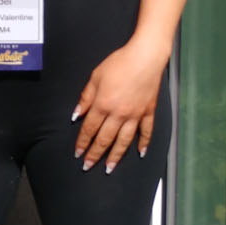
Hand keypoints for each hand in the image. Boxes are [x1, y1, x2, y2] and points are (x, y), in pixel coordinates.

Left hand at [72, 38, 166, 173]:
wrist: (145, 57)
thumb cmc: (119, 63)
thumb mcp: (96, 76)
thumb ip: (86, 97)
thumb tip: (77, 114)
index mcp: (103, 105)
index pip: (89, 129)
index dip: (82, 142)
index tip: (78, 153)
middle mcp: (119, 114)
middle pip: (105, 139)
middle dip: (95, 154)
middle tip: (88, 166)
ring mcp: (135, 115)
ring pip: (124, 141)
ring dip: (116, 156)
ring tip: (110, 167)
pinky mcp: (148, 112)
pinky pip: (146, 131)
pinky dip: (143, 143)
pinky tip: (140, 152)